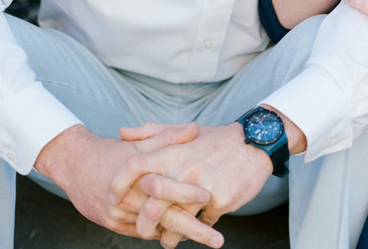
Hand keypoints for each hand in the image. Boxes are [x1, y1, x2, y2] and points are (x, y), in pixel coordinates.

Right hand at [33, 123, 213, 241]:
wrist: (73, 165)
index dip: (188, 194)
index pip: (166, 188)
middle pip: (165, 218)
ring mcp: (120, 214)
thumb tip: (195, 128)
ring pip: (155, 228)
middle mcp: (129, 198)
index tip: (211, 198)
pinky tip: (177, 232)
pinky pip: (142, 232)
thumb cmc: (112, 151)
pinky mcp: (114, 224)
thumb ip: (168, 137)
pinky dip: (159, 231)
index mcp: (138, 175)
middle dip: (193, 230)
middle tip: (217, 240)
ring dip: (178, 233)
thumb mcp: (140, 143)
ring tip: (204, 235)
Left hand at [110, 122, 273, 246]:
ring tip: (168, 238)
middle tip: (143, 229)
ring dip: (170, 234)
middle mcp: (182, 170)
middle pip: (151, 204)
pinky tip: (197, 227)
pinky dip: (198, 228)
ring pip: (176, 222)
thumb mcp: (181, 130)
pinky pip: (202, 223)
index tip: (113, 196)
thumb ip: (149, 132)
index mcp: (171, 152)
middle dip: (144, 222)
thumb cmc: (214, 139)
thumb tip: (121, 132)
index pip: (134, 166)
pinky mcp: (219, 201)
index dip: (118, 182)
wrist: (254, 144)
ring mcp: (201, 188)